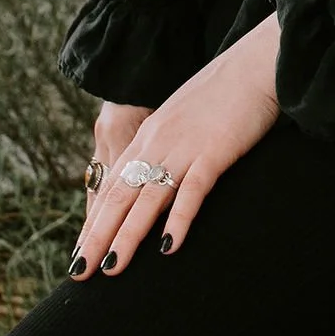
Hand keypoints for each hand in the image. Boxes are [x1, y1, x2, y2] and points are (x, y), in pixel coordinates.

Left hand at [72, 17, 282, 275]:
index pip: (112, 186)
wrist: (255, 63)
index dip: (94, 221)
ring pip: (146, 199)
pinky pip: (191, 191)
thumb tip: (156, 175)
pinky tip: (168, 248)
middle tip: (79, 272)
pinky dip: (178, 220)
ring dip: (127, 236)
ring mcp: (184, 147)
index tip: (80, 252)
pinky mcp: (214, 151)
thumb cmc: (225, 92)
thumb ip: (166, 145)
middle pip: (119, 196)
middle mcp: (158, 143)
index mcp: (148, 136)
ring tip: (111, 269)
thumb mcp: (183, 118)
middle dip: (97, 237)